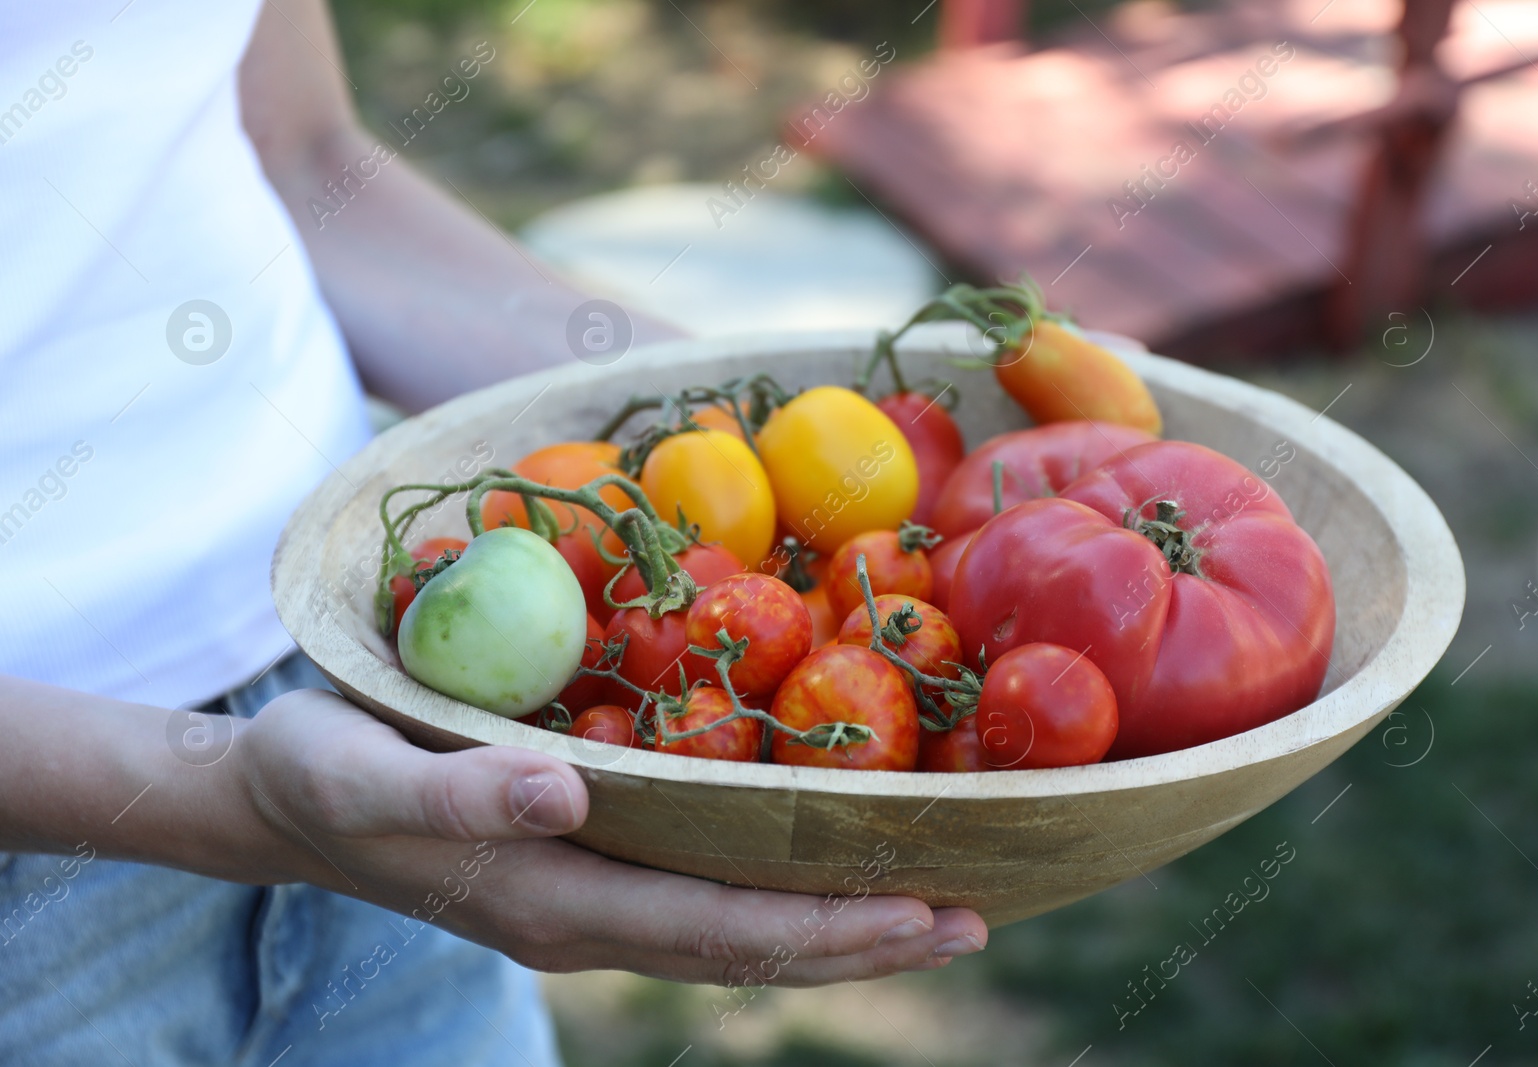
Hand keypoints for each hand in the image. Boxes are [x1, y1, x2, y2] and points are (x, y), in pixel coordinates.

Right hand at [239, 689, 988, 983]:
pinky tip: (826, 869)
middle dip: (860, 940)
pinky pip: (705, 900)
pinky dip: (781, 895)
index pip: (714, 930)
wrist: (282, 802)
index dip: (821, 925)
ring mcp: (589, 903)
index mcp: (550, 902)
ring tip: (931, 910)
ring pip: (734, 933)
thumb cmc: (318, 774)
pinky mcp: (586, 873)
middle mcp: (585, 918)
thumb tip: (566, 794)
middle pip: (746, 946)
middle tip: (973, 919)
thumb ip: (458, 796)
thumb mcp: (364, 775)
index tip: (920, 913)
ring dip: (834, 925)